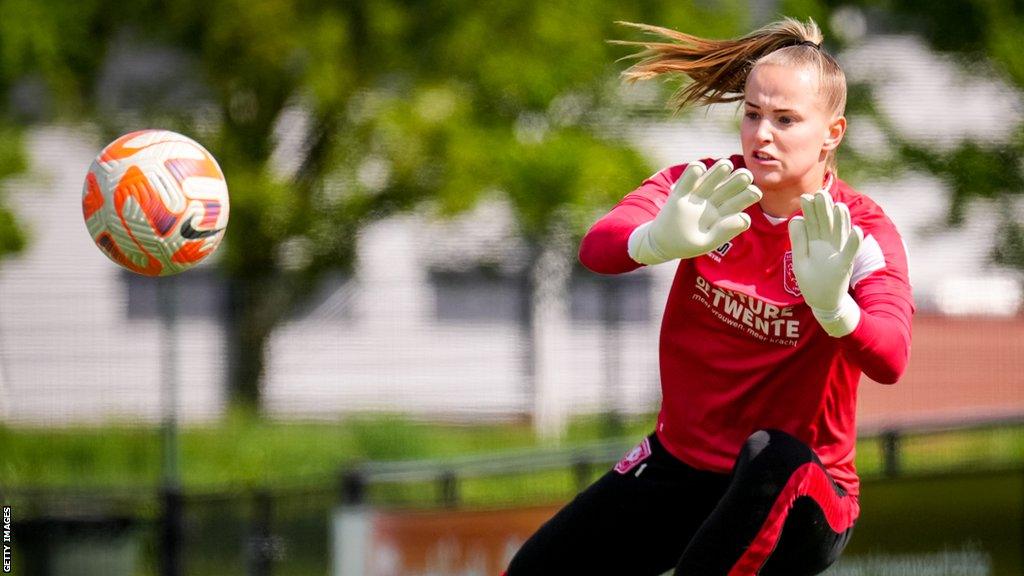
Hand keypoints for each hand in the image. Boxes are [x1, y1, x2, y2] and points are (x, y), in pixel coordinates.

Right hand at [629, 159, 761, 264]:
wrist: (660, 244)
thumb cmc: (685, 244)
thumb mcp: (705, 243)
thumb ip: (725, 232)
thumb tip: (746, 217)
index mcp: (721, 214)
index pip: (736, 203)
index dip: (746, 196)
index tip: (755, 192)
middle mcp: (710, 202)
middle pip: (726, 189)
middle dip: (736, 181)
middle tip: (747, 175)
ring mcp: (694, 196)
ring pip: (708, 181)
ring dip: (717, 172)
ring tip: (727, 165)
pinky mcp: (678, 194)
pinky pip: (685, 182)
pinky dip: (691, 174)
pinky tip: (698, 167)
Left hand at [788, 190, 862, 336]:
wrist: (823, 302)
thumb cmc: (811, 280)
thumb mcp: (800, 260)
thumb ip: (798, 240)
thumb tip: (796, 218)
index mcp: (816, 242)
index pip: (812, 223)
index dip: (809, 210)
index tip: (805, 196)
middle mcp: (829, 245)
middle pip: (826, 224)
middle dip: (824, 210)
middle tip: (820, 194)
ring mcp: (838, 254)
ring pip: (839, 234)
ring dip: (841, 221)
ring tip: (838, 206)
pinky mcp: (845, 265)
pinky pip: (850, 252)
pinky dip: (855, 242)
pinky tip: (857, 230)